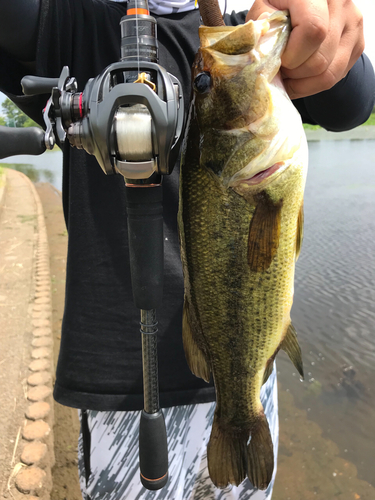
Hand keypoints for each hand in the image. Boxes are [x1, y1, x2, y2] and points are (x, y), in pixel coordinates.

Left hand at [246, 0, 364, 98]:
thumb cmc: (279, 9)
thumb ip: (262, 26)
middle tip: (280, 68)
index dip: (293, 55)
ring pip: (328, 74)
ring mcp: (353, 24)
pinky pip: (334, 78)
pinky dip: (311, 84)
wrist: (303, 11)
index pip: (313, 30)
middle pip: (319, 59)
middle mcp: (340, 4)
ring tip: (288, 73)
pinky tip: (299, 75)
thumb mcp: (263, 10)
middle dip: (294, 72)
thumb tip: (265, 48)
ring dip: (302, 82)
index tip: (278, 59)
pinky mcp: (357, 44)